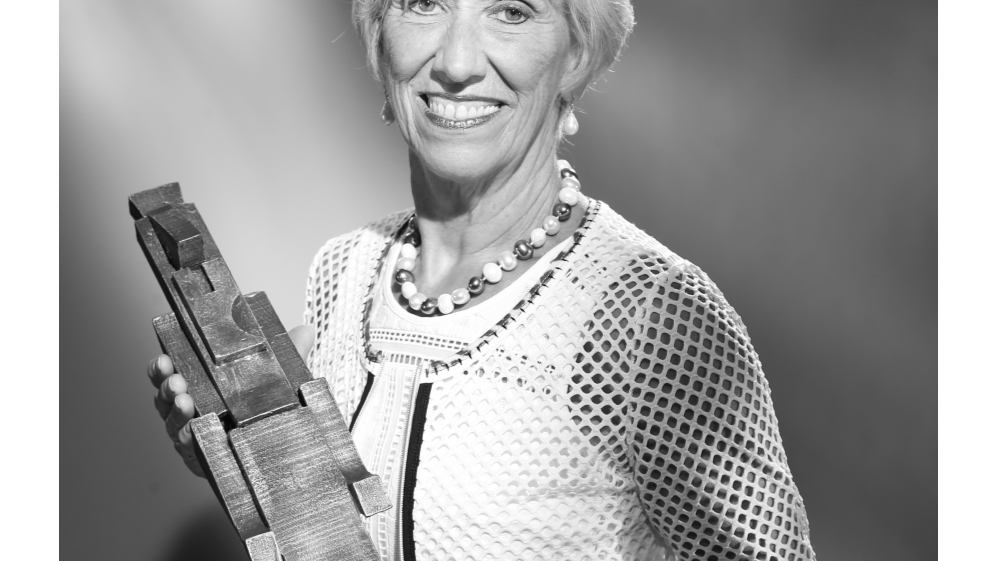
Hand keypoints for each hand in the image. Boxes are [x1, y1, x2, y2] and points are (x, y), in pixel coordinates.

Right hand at [147, 324, 315, 476]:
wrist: (277, 449)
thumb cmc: (265, 408)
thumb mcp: (278, 378)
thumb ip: (289, 354)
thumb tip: (306, 331)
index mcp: (200, 385)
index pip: (171, 373)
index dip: (161, 368)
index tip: (164, 359)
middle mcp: (190, 410)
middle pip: (166, 398)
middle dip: (167, 388)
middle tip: (176, 381)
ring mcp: (193, 434)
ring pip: (174, 424)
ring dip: (177, 413)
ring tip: (185, 402)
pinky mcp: (202, 457)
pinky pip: (190, 449)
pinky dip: (189, 440)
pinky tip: (192, 433)